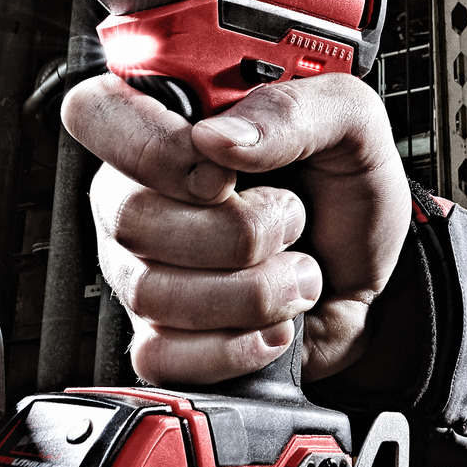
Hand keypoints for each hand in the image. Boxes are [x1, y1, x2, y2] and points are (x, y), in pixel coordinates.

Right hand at [61, 71, 413, 387]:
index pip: (97, 113)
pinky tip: (271, 327)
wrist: (369, 280)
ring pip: (150, 292)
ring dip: (252, 293)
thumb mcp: (349, 123)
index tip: (226, 175)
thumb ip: (291, 110)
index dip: (154, 148)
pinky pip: (160, 356)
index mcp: (169, 121)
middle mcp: (138, 191)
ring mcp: (138, 267)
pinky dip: (233, 349)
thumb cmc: (346, 194)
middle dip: (236, 233)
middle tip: (293, 220)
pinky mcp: (157, 336)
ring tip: (299, 274)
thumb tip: (216, 138)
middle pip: (130, 217)